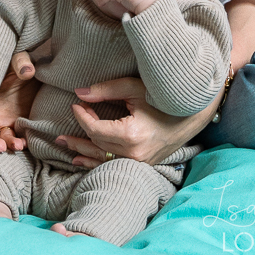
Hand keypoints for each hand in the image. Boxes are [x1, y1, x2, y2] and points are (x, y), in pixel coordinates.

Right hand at [0, 52, 38, 152]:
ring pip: (3, 138)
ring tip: (18, 145)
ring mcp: (7, 119)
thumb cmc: (21, 62)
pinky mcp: (20, 122)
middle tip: (0, 146)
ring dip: (8, 144)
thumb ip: (21, 62)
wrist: (35, 68)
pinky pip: (17, 136)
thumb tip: (27, 71)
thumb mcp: (19, 58)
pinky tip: (26, 142)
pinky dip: (20, 141)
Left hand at [54, 77, 221, 169]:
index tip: (75, 104)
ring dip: (82, 152)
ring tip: (64, 146)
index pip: (96, 129)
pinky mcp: (142, 166)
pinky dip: (95, 163)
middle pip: (97, 146)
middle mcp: (134, 154)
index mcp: (131, 135)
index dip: (82, 117)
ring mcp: (139, 164)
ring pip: (102, 160)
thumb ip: (105, 90)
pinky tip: (80, 161)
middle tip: (63, 129)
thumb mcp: (134, 88)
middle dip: (79, 135)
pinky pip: (113, 165)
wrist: (191, 115)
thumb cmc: (162, 98)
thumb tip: (80, 93)